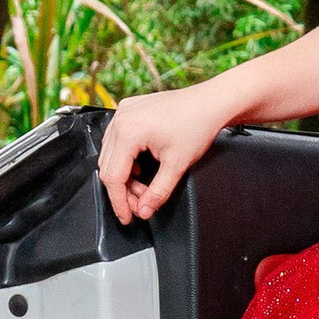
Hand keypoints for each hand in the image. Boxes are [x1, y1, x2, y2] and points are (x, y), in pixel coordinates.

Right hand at [96, 80, 229, 226]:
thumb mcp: (177, 166)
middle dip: (123, 191)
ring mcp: (123, 112)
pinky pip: (116, 139)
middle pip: (108, 167)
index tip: (127, 217)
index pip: (113, 177)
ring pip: (110, 154)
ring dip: (124, 174)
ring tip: (143, 186)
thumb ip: (157, 193)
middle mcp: (120, 119)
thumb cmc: (198, 125)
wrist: (210, 102)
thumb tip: (144, 210)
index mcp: (128, 132)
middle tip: (140, 204)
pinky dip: (125, 157)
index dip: (119, 202)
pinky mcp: (129, 109)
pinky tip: (139, 166)